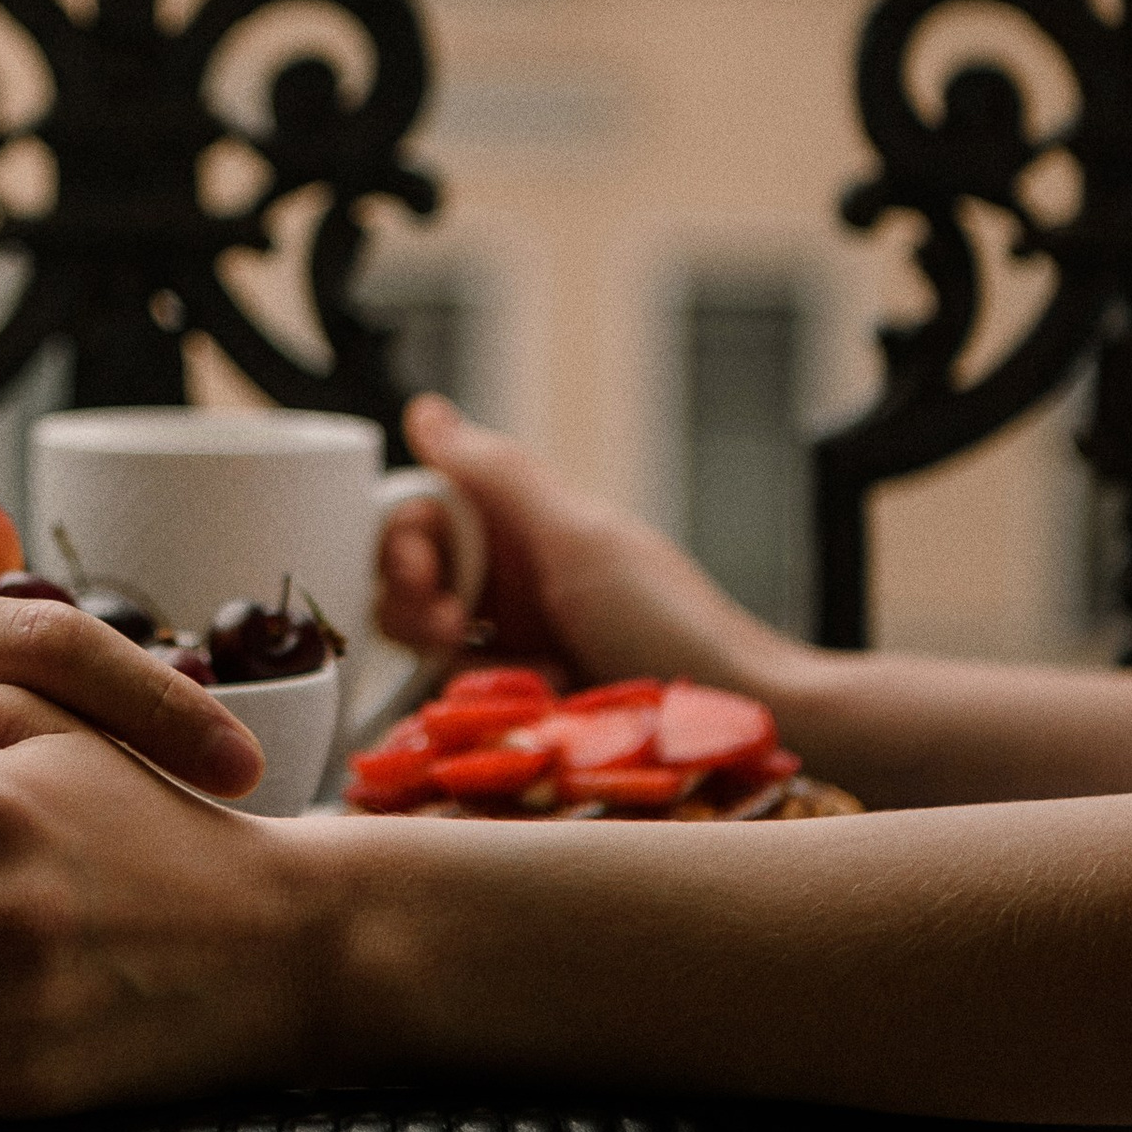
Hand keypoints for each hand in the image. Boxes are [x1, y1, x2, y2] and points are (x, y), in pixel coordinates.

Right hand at [377, 395, 807, 697]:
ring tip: (489, 672)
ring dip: (434, 650)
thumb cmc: (667, 620)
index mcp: (523, 521)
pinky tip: (511, 702)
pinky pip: (456, 690)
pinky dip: (465, 695)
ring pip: (421, 635)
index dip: (403, 539)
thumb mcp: (577, 538)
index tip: (423, 575)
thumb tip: (423, 409)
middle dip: (411, 599)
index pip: (421, 512)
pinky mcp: (518, 696)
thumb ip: (497, 476)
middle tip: (452, 626)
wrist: (727, 721)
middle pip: (409, 574)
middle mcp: (512, 573)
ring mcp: (515, 637)